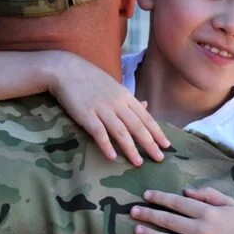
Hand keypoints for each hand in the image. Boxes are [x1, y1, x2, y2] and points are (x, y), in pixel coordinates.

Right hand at [48, 54, 168, 165]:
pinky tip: (112, 156)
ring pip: (120, 131)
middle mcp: (117, 103)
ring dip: (130, 148)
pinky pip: (98, 132)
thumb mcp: (115, 86)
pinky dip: (106, 144)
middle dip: (149, 144)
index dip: (157, 132)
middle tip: (159, 159)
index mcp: (126, 96)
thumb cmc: (91, 79)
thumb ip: (129, 99)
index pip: (146, 117)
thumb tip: (146, 105)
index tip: (167, 146)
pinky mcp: (86, 114)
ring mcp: (102, 108)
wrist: (66, 70)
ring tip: (138, 163)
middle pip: (137, 126)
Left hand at [129, 187, 233, 233]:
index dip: (160, 198)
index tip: (146, 195)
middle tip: (133, 211)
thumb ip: (208, 195)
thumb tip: (186, 190)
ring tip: (137, 230)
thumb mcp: (229, 204)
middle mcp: (200, 229)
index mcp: (206, 213)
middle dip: (149, 214)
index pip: (178, 203)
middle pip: (169, 220)